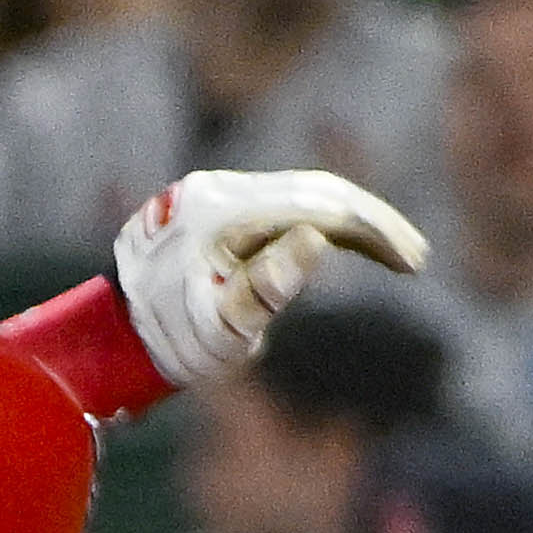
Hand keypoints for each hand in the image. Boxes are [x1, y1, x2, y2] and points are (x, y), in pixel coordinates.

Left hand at [107, 166, 430, 394]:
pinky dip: (320, 223)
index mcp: (218, 213)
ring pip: (301, 194)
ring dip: (350, 221)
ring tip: (395, 256)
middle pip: (314, 191)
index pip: (315, 206)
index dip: (372, 230)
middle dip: (370, 222)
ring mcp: (213, 195)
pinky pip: (281, 205)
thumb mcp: (222, 328)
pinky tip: (347, 246)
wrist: (117, 337)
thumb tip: (316, 240)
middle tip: (414, 257)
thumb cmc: (172, 341)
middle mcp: (215, 191)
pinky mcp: (216, 207)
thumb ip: (267, 287)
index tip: (411, 260)